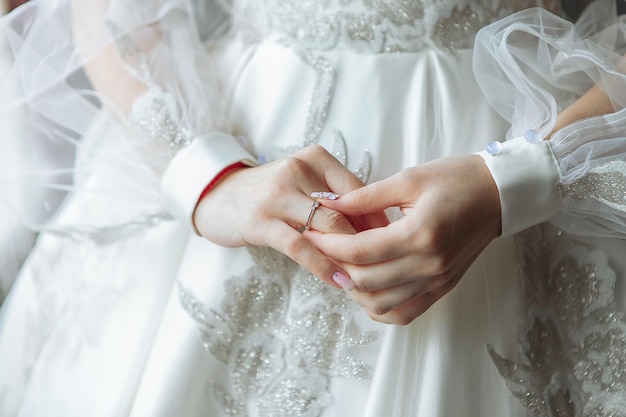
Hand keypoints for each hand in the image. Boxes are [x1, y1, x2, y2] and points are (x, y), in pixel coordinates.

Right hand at [193, 144, 388, 286]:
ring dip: (352, 257)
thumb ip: (334, 198)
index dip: (380, 220)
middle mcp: (298, 169)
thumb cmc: (269, 193)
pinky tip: (339, 283)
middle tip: (387, 266)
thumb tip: (379, 228)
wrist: (216, 196)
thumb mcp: (302, 183)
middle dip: (371, 242)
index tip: (395, 244)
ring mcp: (278, 195)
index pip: (359, 190)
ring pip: (328, 227)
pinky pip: (300, 247)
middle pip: (348, 209)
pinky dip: (324, 266)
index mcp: (315, 158)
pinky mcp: (261, 221)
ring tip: (369, 279)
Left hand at [305, 155, 500, 323]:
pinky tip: (366, 289)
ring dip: (353, 291)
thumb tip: (325, 201)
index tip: (308, 230)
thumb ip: (364, 196)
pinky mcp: (443, 288)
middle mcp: (429, 265)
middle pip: (365, 282)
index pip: (359, 252)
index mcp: (420, 235)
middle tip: (318, 247)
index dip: (327, 244)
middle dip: (333, 265)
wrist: (499, 194)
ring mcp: (438, 281)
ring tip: (339, 266)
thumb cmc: (456, 179)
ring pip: (381, 304)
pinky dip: (379, 308)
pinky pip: (405, 313)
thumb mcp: (408, 179)